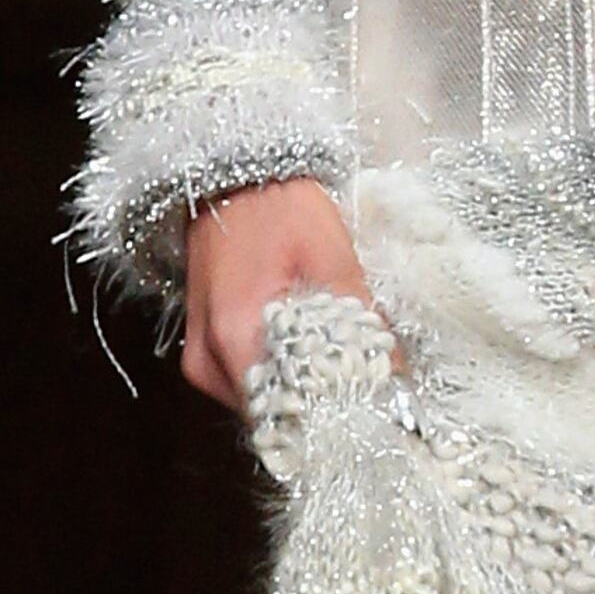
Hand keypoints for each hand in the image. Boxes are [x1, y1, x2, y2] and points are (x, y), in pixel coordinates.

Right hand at [181, 177, 382, 414]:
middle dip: (318, 407)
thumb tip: (393, 370)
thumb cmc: (279, 208)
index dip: (329, 416)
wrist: (233, 177)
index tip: (365, 411)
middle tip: (361, 391)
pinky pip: (246, 382)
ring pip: (259, 402)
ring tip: (338, 371)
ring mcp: (201, 359)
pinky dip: (280, 376)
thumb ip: (360, 317)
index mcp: (234, 335)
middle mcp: (208, 361)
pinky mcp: (204, 349)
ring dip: (299, 393)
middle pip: (271, 414)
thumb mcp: (331, 255)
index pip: (283, 412)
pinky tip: (307, 356)